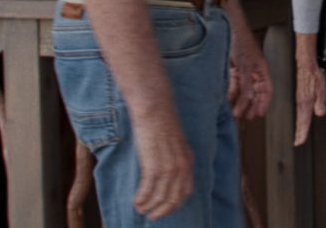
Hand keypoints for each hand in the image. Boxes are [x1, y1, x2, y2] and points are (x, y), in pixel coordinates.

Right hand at [132, 100, 193, 218]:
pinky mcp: (153, 166)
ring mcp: (168, 167)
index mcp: (188, 161)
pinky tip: (136, 202)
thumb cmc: (161, 123)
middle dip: (162, 210)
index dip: (175, 204)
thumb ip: (174, 159)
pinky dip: (141, 199)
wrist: (155, 109)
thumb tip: (167, 175)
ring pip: (159, 197)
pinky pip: (148, 190)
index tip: (165, 209)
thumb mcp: (175, 144)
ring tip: (140, 209)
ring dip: (149, 206)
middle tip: (153, 216)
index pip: (185, 192)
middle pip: (173, 198)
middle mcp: (181, 167)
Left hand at [227, 25, 272, 119]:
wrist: (227, 28)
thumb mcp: (245, 64)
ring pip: (242, 90)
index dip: (264, 102)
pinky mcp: (232, 68)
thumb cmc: (241, 41)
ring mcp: (242, 70)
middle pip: (254, 92)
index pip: (266, 90)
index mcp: (261, 69)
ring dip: (238, 101)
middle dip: (250, 105)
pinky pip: (232, 84)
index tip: (259, 114)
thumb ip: (247, 82)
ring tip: (234, 113)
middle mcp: (253, 71)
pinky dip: (230, 93)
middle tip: (245, 118)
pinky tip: (226, 101)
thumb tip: (250, 98)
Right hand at [293, 39, 325, 146]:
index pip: (304, 121)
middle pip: (300, 121)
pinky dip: (299, 119)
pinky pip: (299, 112)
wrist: (305, 65)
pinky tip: (300, 121)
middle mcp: (301, 103)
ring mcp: (299, 100)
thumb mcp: (321, 89)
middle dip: (299, 133)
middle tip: (297, 143)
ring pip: (298, 117)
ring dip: (298, 127)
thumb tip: (319, 114)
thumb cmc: (314, 76)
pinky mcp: (299, 97)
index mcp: (306, 103)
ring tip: (297, 136)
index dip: (302, 132)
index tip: (300, 142)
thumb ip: (320, 102)